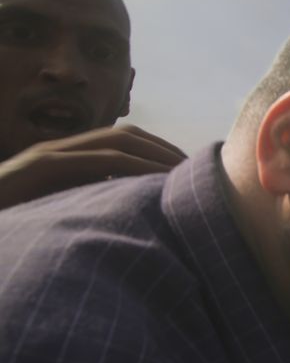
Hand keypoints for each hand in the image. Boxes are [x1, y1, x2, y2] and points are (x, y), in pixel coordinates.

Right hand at [0, 125, 185, 210]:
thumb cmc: (17, 227)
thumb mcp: (62, 213)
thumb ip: (91, 205)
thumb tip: (136, 216)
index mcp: (67, 160)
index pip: (123, 142)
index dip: (157, 151)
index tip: (189, 170)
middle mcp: (60, 151)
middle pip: (125, 136)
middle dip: (164, 149)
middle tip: (199, 169)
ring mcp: (49, 156)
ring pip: (114, 142)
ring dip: (154, 154)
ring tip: (185, 172)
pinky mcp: (40, 168)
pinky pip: (94, 160)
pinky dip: (129, 166)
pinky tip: (154, 180)